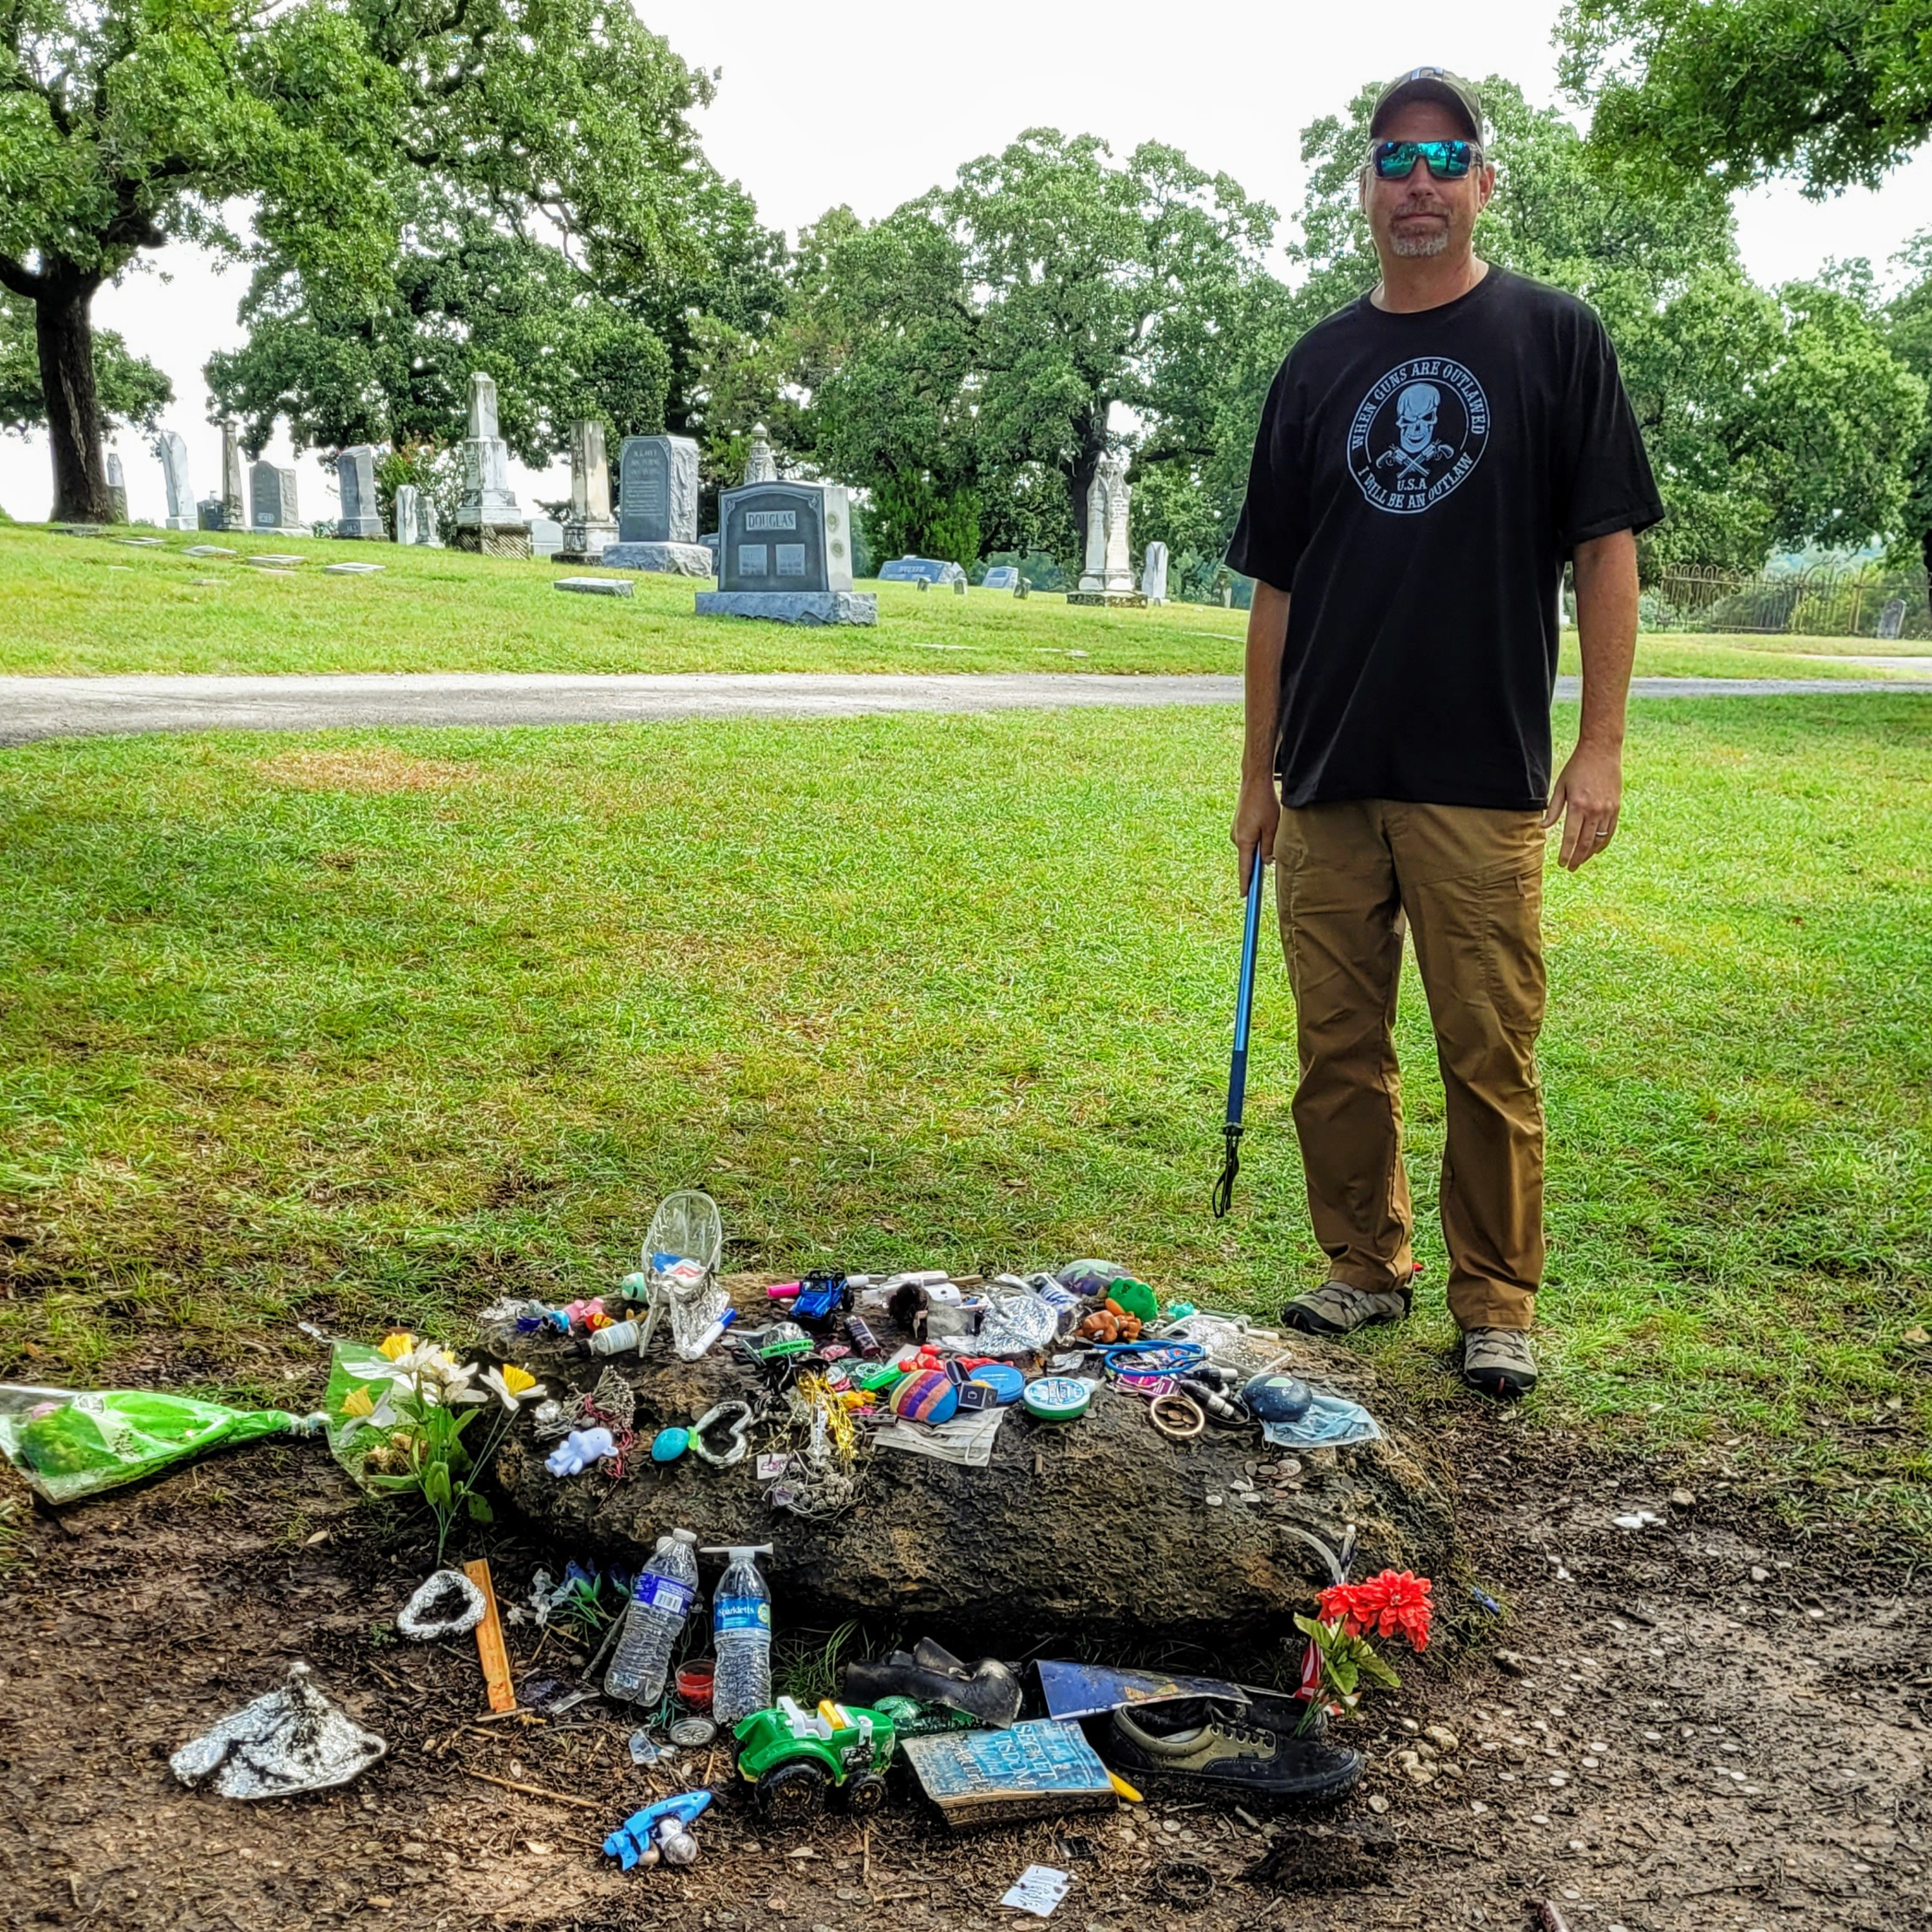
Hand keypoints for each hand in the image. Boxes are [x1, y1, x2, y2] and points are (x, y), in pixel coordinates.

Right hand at [1231, 773, 1279, 891]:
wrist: (1253, 783)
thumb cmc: (1264, 804)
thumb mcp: (1272, 828)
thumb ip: (1269, 847)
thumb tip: (1267, 862)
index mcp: (1244, 842)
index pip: (1245, 868)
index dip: (1245, 884)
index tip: (1244, 897)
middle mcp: (1236, 838)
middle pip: (1249, 858)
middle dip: (1259, 858)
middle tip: (1271, 845)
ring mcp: (1235, 832)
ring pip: (1250, 847)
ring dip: (1260, 844)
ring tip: (1270, 826)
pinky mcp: (1238, 826)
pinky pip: (1248, 838)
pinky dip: (1256, 837)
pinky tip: (1264, 823)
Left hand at [1543, 739, 1621, 870]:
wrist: (1602, 751)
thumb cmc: (1577, 767)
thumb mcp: (1560, 786)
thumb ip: (1553, 809)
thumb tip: (1543, 827)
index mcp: (1578, 806)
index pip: (1571, 837)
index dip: (1566, 853)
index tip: (1561, 863)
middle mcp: (1594, 810)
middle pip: (1586, 842)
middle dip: (1577, 858)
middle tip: (1570, 868)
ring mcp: (1608, 809)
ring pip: (1599, 839)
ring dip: (1590, 853)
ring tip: (1581, 862)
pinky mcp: (1616, 807)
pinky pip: (1611, 830)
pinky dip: (1603, 842)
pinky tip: (1596, 849)